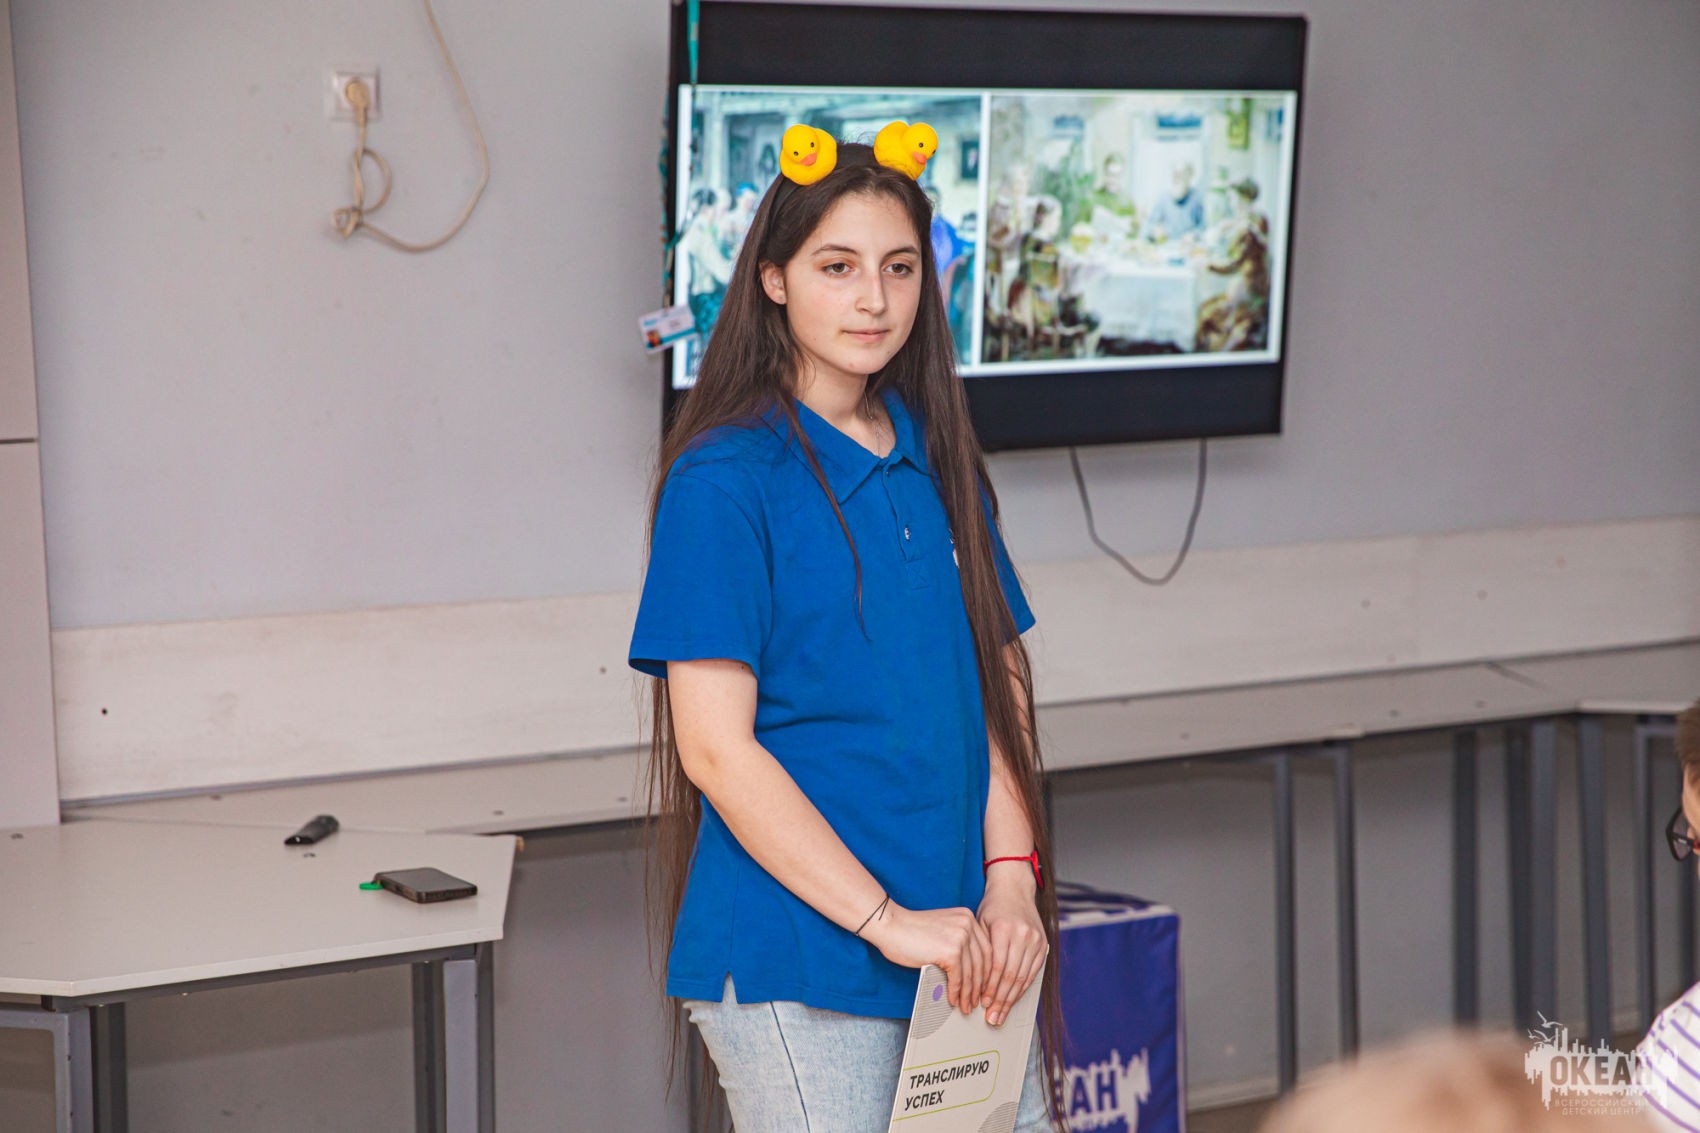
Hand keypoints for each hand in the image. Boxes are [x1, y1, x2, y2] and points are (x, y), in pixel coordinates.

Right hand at [861, 903, 992, 1013]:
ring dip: (968, 993)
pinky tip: (953, 1000)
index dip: (987, 971)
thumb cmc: (910, 930)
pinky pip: (958, 978)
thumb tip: (970, 972)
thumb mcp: (942, 931)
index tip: (985, 986)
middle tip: (977, 1000)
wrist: (891, 925)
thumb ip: (958, 944)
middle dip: (980, 985)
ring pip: (971, 973)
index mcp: (968, 917)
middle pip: (983, 962)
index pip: (986, 949)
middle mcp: (968, 924)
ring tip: (965, 1005)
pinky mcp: (950, 951)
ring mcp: (960, 937)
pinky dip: (956, 992)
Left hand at [975, 872, 1046, 1026]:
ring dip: (1012, 999)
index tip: (983, 1004)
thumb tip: (972, 982)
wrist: (1014, 889)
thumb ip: (980, 950)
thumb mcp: (980, 923)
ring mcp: (1035, 939)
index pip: (997, 967)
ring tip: (1002, 1014)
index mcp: (1003, 928)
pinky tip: (1014, 999)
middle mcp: (1022, 934)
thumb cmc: (992, 907)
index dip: (990, 989)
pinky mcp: (1042, 944)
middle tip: (992, 1017)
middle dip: (1001, 1000)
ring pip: (1023, 977)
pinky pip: (1033, 972)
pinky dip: (1023, 988)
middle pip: (1011, 976)